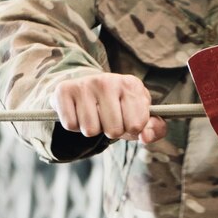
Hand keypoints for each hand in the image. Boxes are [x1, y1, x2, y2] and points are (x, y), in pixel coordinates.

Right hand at [52, 72, 166, 143]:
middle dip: (111, 131)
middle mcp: (108, 80)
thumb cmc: (119, 108)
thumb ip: (153, 129)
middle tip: (107, 118)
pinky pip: (71, 125)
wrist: (87, 89)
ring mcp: (85, 83)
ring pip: (90, 130)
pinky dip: (75, 125)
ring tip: (93, 114)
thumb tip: (145, 137)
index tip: (128, 119)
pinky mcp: (64, 89)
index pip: (137, 126)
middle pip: (113, 130)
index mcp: (132, 85)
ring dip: (92, 129)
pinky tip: (79, 112)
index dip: (132, 129)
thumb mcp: (140, 116)